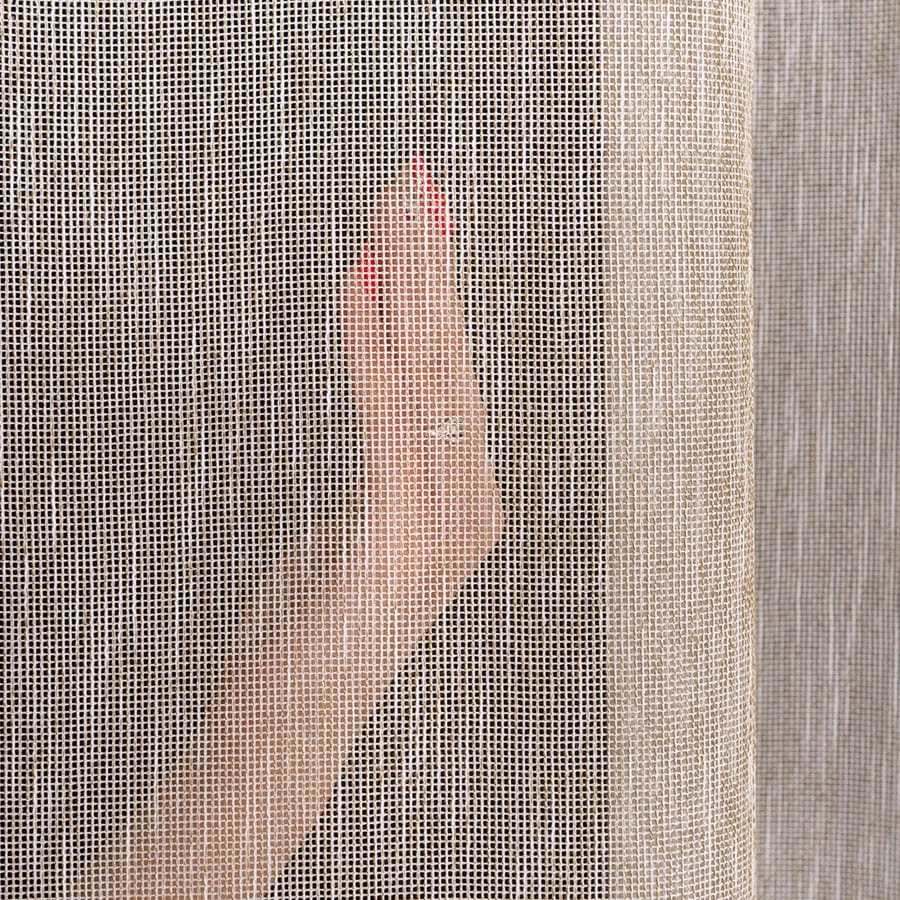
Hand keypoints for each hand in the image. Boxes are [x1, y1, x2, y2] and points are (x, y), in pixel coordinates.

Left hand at [336, 155, 504, 614]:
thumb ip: (388, 466)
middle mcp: (474, 507)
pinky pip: (387, 423)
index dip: (439, 290)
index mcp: (467, 499)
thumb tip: (392, 403)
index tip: (422, 219)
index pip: (454, 375)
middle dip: (431, 264)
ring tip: (394, 206)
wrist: (288, 724)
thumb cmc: (315, 626)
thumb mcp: (358, 524)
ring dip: (408, 285)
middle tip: (412, 180)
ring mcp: (446, 528)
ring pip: (430, 379)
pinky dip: (370, 347)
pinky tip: (356, 283)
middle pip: (451, 361)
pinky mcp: (399, 544)